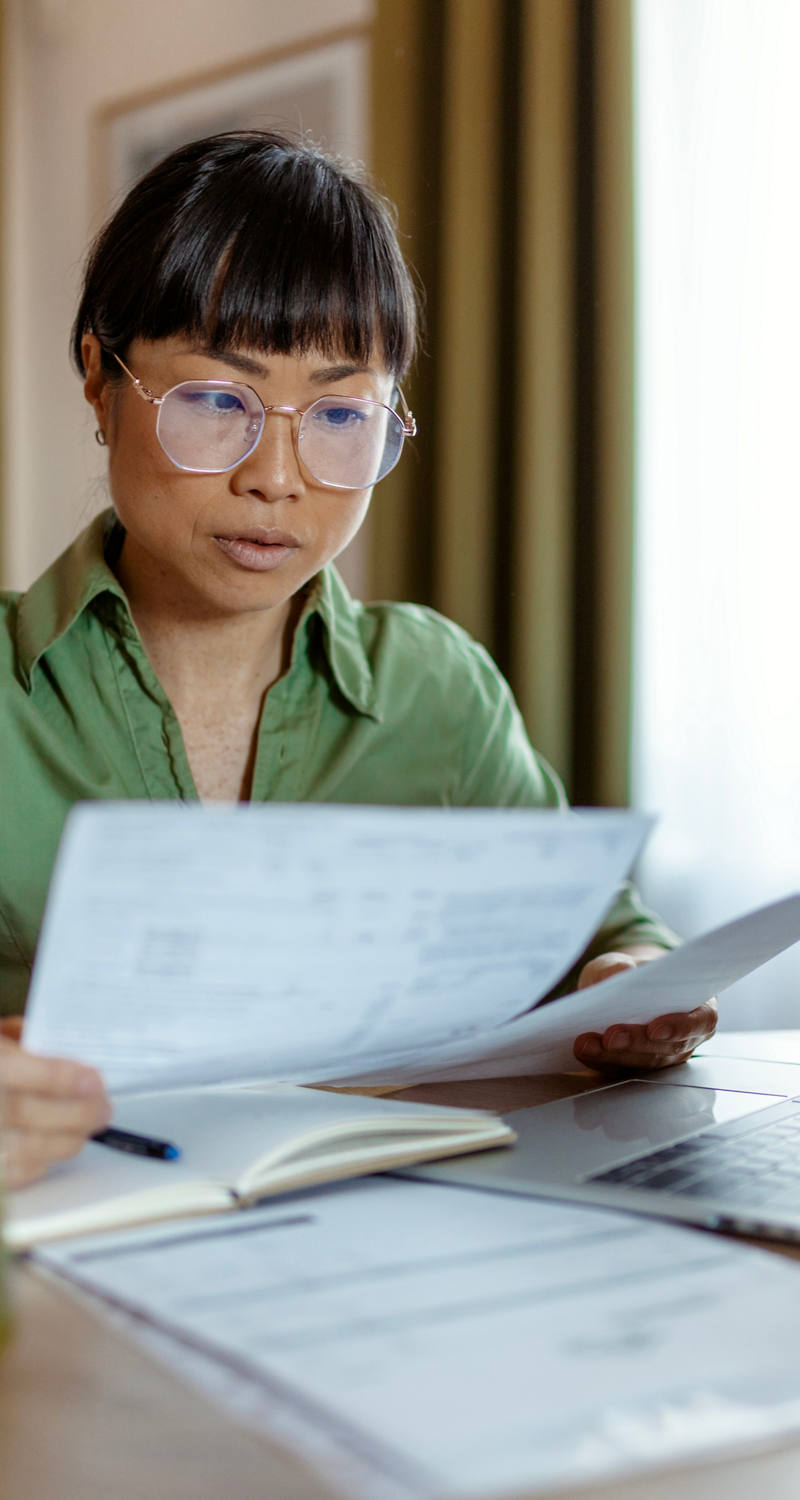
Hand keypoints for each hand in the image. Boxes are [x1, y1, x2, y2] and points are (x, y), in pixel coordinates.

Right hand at [1, 1017, 111, 1189]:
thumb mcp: (5, 1035)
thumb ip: (31, 1042)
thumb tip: (72, 1061)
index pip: (19, 1073)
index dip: (59, 1078)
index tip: (94, 1080)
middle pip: (25, 1114)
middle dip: (75, 1113)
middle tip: (103, 1108)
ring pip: (24, 1148)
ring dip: (67, 1140)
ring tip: (90, 1126)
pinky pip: (16, 1173)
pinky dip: (44, 1162)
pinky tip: (59, 1144)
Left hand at [572, 950, 717, 1072]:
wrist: (621, 987)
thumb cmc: (630, 973)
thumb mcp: (619, 961)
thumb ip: (618, 965)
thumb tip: (621, 972)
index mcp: (699, 1005)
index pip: (700, 1021)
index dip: (680, 1027)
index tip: (654, 1029)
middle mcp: (687, 1035)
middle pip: (667, 1047)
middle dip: (636, 1043)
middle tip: (611, 1037)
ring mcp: (666, 1054)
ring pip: (645, 1062)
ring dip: (614, 1055)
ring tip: (587, 1044)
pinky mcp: (642, 1065)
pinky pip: (626, 1068)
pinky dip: (603, 1060)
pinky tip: (584, 1050)